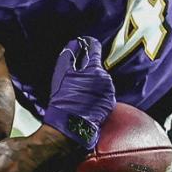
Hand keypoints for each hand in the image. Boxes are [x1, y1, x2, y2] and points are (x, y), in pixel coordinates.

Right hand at [43, 35, 114, 152]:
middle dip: (87, 69)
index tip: (84, 43)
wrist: (69, 127)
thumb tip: (74, 43)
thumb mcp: (61, 74)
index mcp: (94, 69)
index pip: (94, 48)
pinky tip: (84, 100)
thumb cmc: (63, 101)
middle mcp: (106, 79)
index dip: (87, 44)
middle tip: (74, 78)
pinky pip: (103, 93)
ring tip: (78, 92)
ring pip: (100, 80)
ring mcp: (109, 93)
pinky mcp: (109, 104)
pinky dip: (95, 94)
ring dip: (92, 82)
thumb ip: (68, 55)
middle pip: (96, 66)